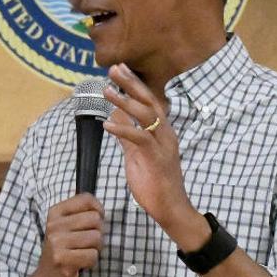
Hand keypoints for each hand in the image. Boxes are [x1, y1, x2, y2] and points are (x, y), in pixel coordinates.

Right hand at [32, 193, 103, 276]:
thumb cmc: (63, 249)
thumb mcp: (65, 226)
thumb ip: (81, 213)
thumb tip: (101, 210)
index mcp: (55, 212)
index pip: (85, 199)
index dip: (98, 209)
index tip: (95, 221)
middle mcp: (54, 225)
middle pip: (95, 219)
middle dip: (98, 232)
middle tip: (87, 242)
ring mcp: (56, 242)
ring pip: (96, 238)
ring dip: (95, 248)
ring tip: (83, 252)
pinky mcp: (62, 259)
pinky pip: (92, 255)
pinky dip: (91, 261)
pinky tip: (80, 263)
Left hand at [101, 64, 195, 231]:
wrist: (170, 208)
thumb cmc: (154, 181)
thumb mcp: (136, 154)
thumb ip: (127, 135)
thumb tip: (115, 117)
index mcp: (162, 131)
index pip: (149, 101)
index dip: (134, 84)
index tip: (119, 68)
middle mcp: (165, 134)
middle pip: (150, 101)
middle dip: (131, 84)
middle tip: (114, 68)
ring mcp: (163, 145)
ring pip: (146, 115)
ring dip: (125, 101)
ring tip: (107, 90)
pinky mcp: (156, 158)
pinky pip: (139, 138)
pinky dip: (123, 129)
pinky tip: (106, 124)